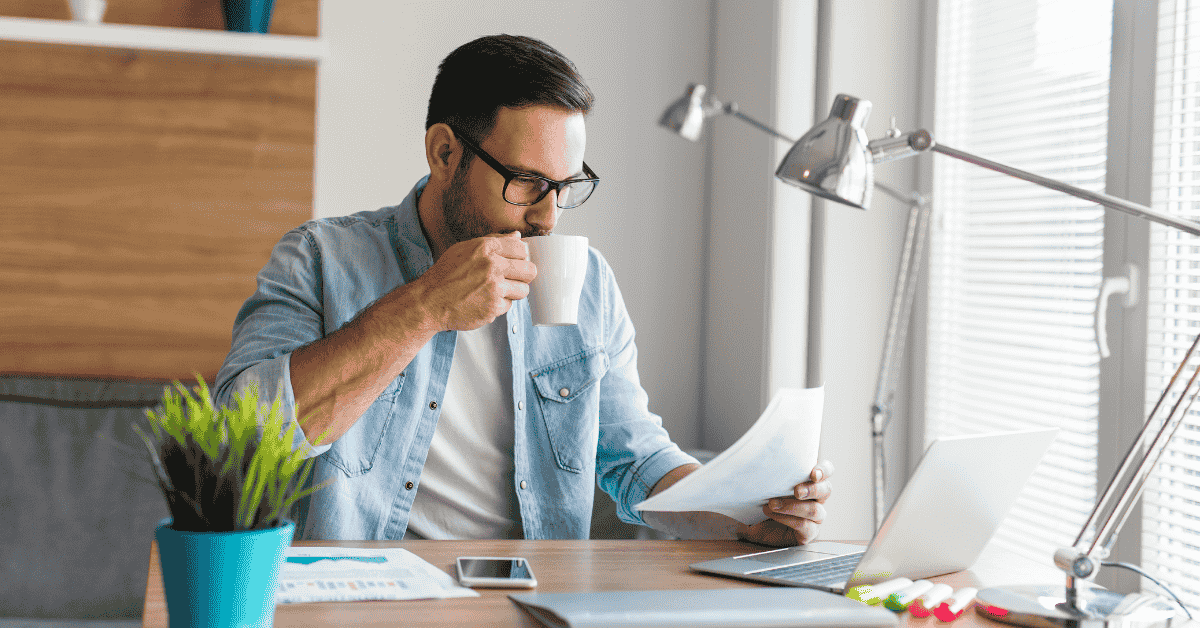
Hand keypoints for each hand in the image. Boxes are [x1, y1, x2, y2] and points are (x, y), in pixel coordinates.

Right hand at [414, 231, 536, 330]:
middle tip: (512, 279)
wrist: (429, 301)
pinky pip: (509, 305)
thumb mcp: (464, 249)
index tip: (515, 262)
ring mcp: (494, 288)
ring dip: (513, 292)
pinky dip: (498, 305)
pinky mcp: (493, 308)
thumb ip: (494, 241)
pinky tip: (483, 301)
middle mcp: (492, 266)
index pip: (522, 249)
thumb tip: (517, 237)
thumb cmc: (445, 274)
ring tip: (496, 291)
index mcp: (485, 247)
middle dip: (523, 275)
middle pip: (530, 270)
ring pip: (524, 290)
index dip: (520, 257)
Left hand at [739, 460, 833, 546]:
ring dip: (793, 506)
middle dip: (812, 489)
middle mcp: (817, 498)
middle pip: (826, 490)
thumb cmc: (763, 499)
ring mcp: (815, 517)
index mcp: (810, 481)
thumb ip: (771, 474)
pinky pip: (805, 526)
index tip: (814, 474)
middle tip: (796, 491)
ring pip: (815, 510)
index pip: (827, 471)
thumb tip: (761, 462)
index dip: (824, 470)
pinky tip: (772, 514)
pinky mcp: (809, 533)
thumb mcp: (765, 484)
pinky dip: (787, 519)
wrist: (754, 524)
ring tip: (773, 504)